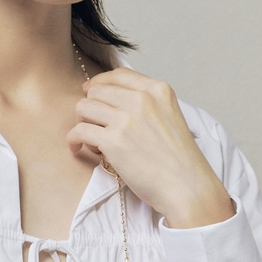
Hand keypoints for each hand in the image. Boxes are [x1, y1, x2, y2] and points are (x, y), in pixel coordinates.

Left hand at [68, 67, 234, 227]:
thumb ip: (147, 104)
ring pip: (83, 107)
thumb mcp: (170, 116)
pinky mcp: (113, 141)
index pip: (118, 75)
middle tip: (96, 126)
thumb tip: (112, 99)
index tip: (90, 94)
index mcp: (158, 90)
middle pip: (96, 90)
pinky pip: (79, 131)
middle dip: (91, 107)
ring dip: (83, 123)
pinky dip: (73, 140)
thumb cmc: (179, 159)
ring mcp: (126, 119)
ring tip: (94, 142)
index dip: (99, 83)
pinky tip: (78, 148)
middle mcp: (142, 99)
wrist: (187, 186)